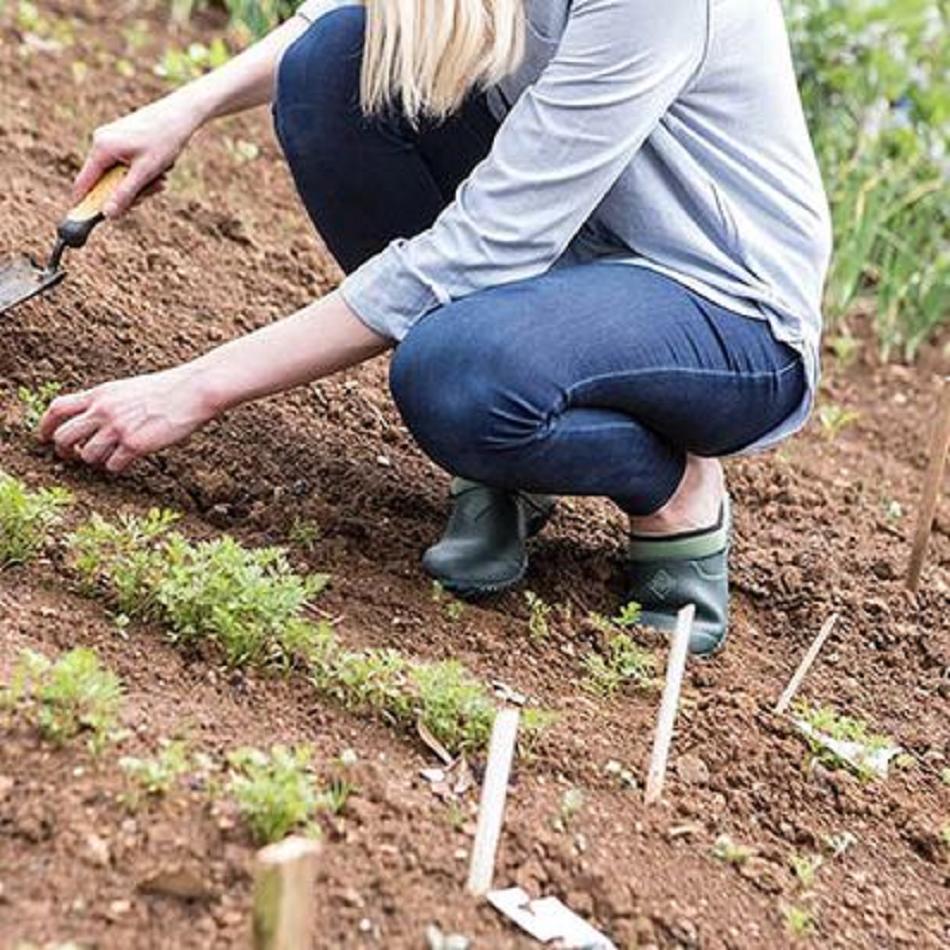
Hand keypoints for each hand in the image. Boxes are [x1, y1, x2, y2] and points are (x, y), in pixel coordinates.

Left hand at [38, 367, 217, 473]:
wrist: (192, 391)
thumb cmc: (166, 390)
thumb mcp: (127, 388)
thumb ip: (107, 402)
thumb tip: (92, 420)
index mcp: (100, 394)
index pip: (58, 409)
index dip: (45, 426)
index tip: (44, 438)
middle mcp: (103, 411)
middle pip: (64, 436)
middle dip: (63, 451)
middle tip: (70, 456)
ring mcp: (118, 429)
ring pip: (88, 456)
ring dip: (95, 461)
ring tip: (109, 457)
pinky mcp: (135, 445)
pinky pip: (113, 466)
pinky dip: (117, 467)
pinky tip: (128, 460)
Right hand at [72, 97, 200, 217]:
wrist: (181, 113)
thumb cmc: (164, 140)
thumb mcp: (145, 173)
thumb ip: (125, 194)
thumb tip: (107, 215)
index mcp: (102, 148)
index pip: (84, 183)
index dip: (85, 204)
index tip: (85, 221)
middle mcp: (101, 142)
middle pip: (105, 182)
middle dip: (131, 192)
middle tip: (154, 189)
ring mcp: (111, 139)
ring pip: (120, 176)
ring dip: (142, 183)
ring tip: (162, 176)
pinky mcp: (121, 139)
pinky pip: (127, 166)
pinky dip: (143, 172)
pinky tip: (160, 166)